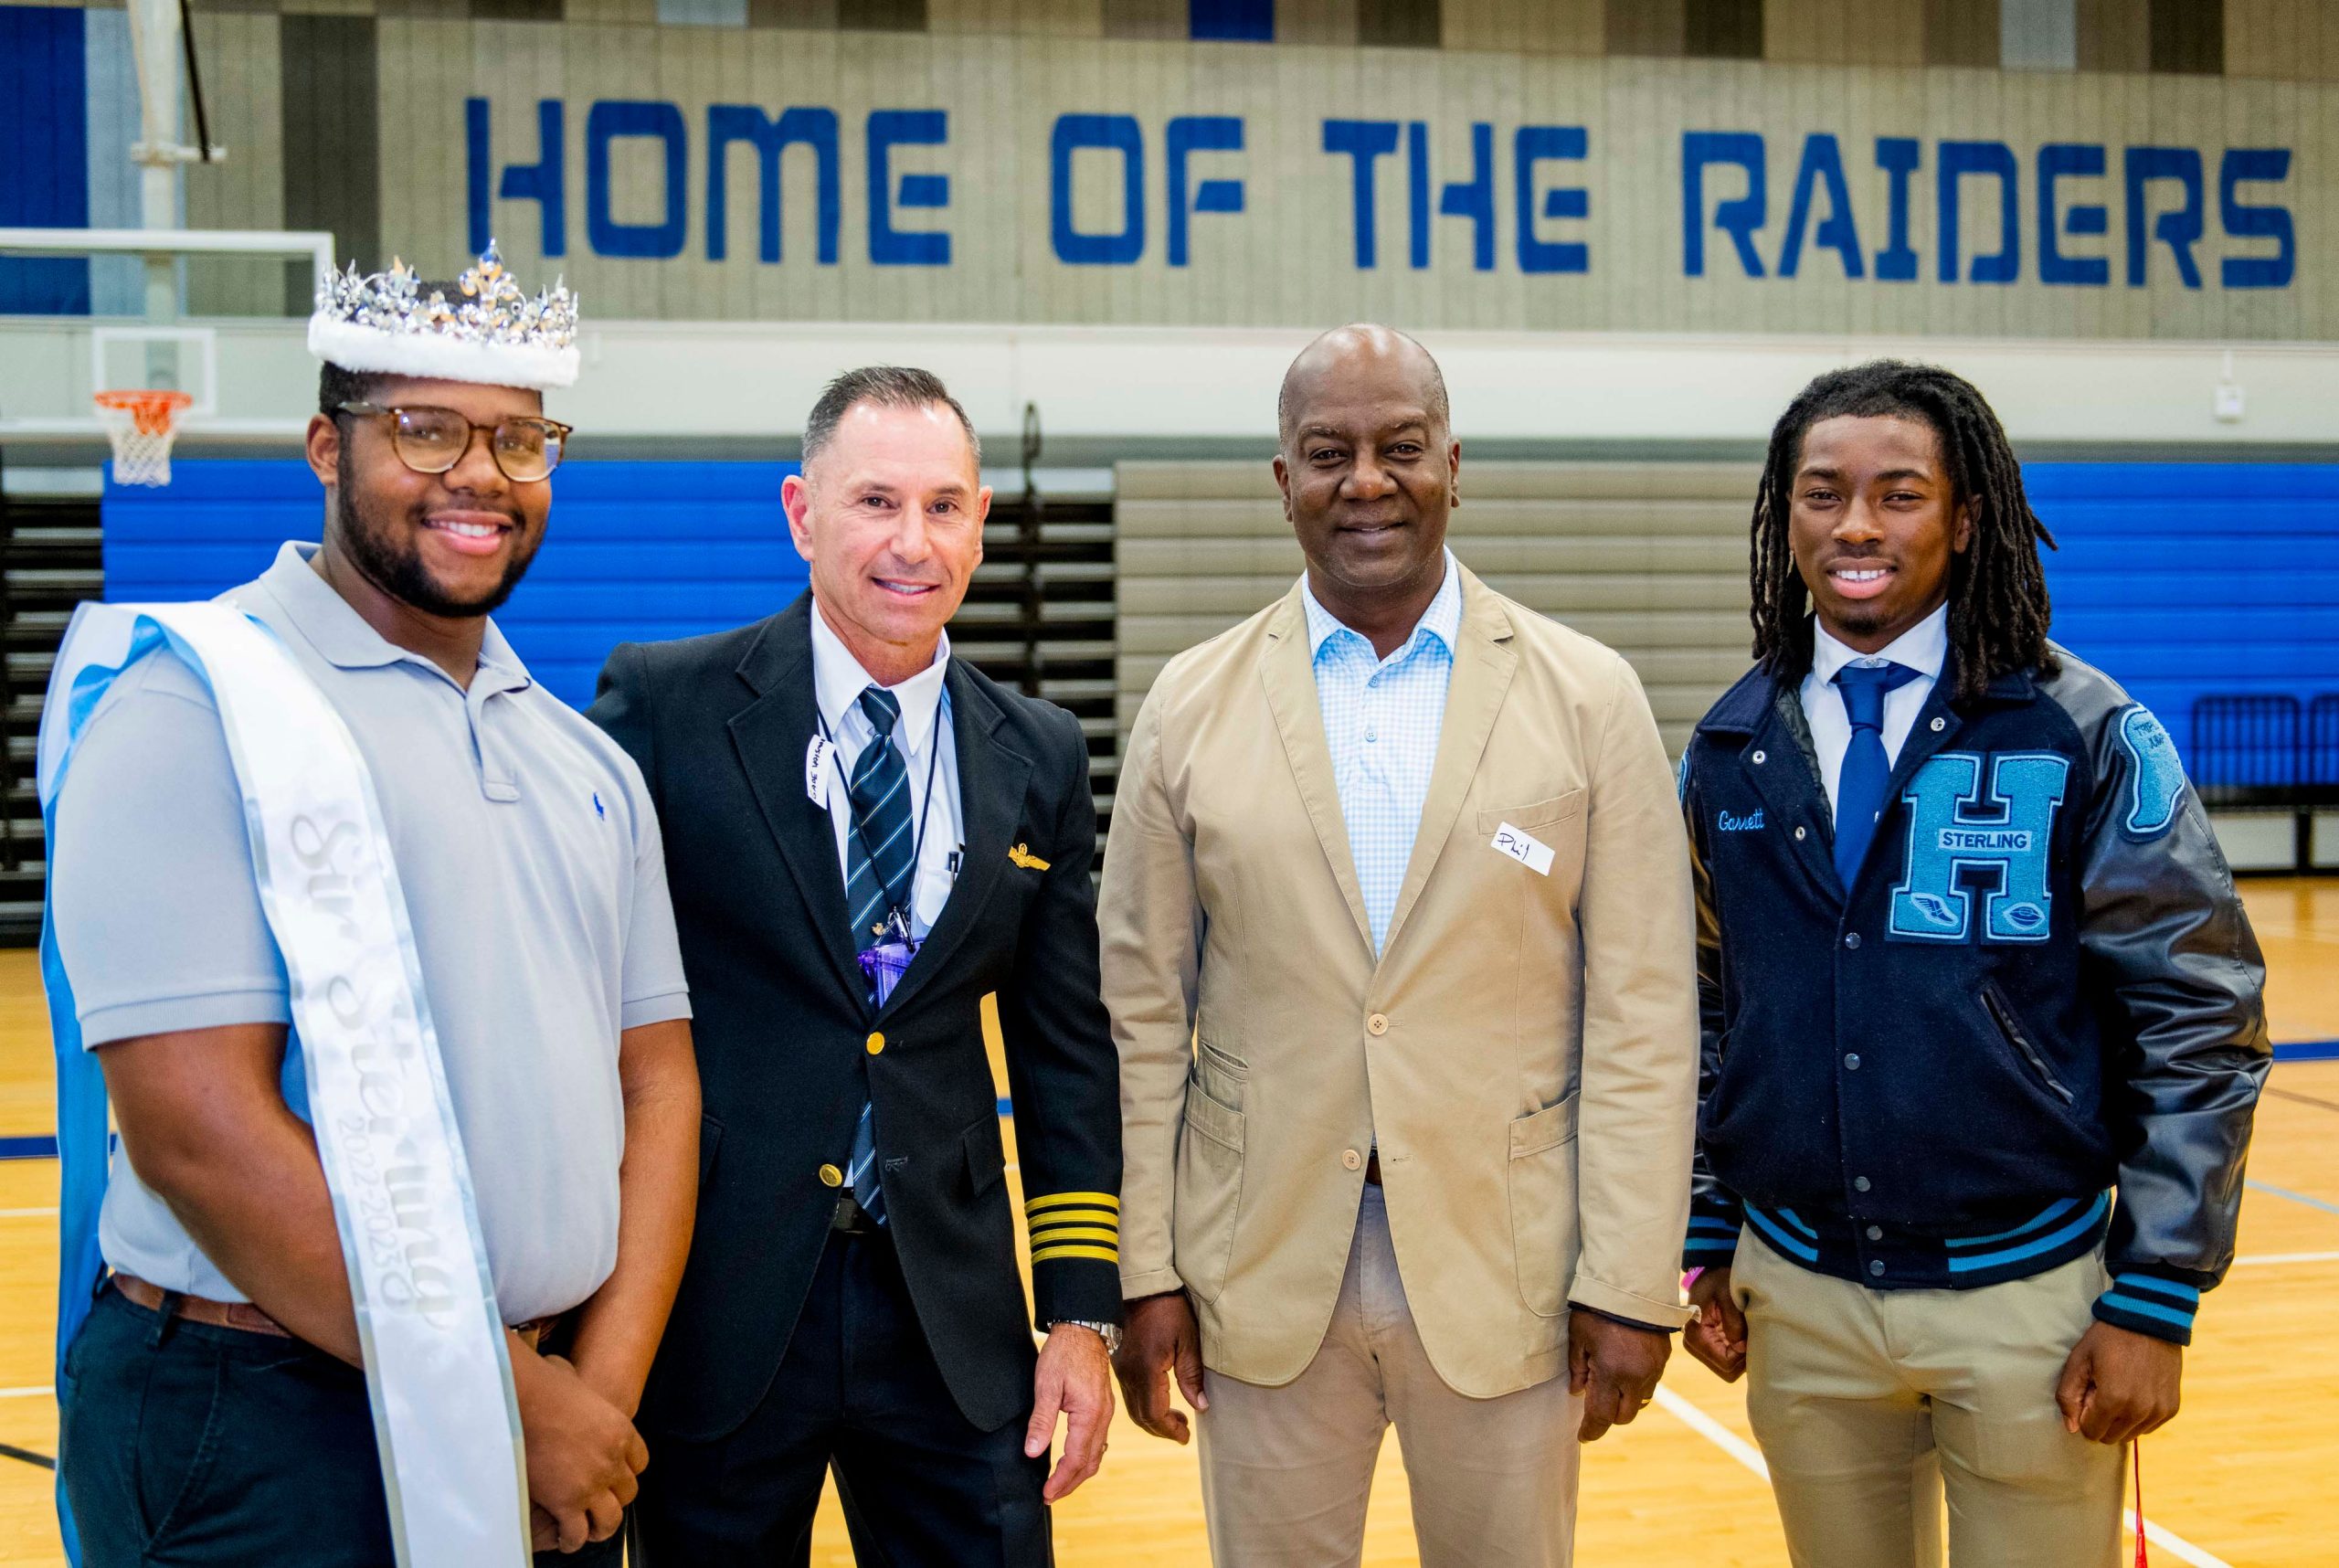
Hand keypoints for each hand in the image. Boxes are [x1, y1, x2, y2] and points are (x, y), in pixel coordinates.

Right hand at [511, 1338, 649, 1551]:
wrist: (526, 1401)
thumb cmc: (544, 1384)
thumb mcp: (573, 1379)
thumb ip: (576, 1386)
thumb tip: (560, 1372)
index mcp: (621, 1432)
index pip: (640, 1463)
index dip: (626, 1472)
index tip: (615, 1477)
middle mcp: (613, 1461)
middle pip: (629, 1492)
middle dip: (615, 1499)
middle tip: (598, 1504)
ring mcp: (592, 1484)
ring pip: (610, 1519)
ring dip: (600, 1527)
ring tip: (589, 1531)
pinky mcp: (567, 1503)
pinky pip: (578, 1534)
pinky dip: (572, 1540)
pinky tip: (564, 1540)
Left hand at [1025, 1324, 1114, 1502]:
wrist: (1083, 1329)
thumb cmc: (1063, 1353)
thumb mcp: (1046, 1385)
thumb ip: (1041, 1420)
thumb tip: (1032, 1451)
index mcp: (1089, 1414)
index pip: (1076, 1459)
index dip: (1061, 1481)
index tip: (1046, 1494)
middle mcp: (1103, 1417)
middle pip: (1090, 1463)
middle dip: (1070, 1483)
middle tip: (1050, 1495)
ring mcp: (1106, 1413)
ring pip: (1097, 1454)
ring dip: (1079, 1473)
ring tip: (1059, 1483)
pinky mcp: (1103, 1408)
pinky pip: (1099, 1441)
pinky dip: (1086, 1458)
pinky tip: (1073, 1459)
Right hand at [1112, 1290, 1207, 1443]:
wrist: (1142, 1287)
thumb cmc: (1168, 1310)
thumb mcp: (1188, 1340)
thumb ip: (1192, 1375)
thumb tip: (1200, 1406)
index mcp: (1145, 1371)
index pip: (1154, 1413)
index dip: (1170, 1429)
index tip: (1186, 1437)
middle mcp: (1128, 1374)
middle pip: (1141, 1416)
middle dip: (1162, 1429)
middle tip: (1183, 1433)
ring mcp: (1120, 1369)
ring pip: (1134, 1407)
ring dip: (1153, 1418)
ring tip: (1176, 1419)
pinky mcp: (1119, 1363)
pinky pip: (1130, 1394)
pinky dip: (1145, 1405)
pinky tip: (1161, 1400)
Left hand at [1568, 1311, 1670, 1442]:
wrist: (1632, 1285)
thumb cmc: (1597, 1309)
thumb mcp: (1578, 1337)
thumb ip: (1578, 1368)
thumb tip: (1578, 1391)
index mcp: (1611, 1373)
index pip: (1601, 1416)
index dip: (1591, 1430)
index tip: (1583, 1436)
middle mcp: (1635, 1377)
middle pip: (1624, 1416)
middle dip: (1608, 1416)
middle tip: (1595, 1406)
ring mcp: (1653, 1369)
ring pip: (1640, 1402)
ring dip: (1625, 1401)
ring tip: (1611, 1386)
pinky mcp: (1664, 1359)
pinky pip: (1651, 1383)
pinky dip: (1638, 1385)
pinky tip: (1626, 1371)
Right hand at [1681, 1268, 1745, 1382]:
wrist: (1712, 1271)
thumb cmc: (1719, 1279)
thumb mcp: (1728, 1293)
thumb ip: (1733, 1321)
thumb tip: (1739, 1347)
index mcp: (1695, 1333)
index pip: (1725, 1363)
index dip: (1743, 1353)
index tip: (1748, 1333)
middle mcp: (1693, 1345)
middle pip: (1727, 1370)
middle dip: (1742, 1356)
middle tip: (1748, 1332)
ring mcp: (1699, 1348)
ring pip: (1729, 1369)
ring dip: (1741, 1354)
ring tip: (1743, 1330)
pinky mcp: (1706, 1346)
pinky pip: (1728, 1361)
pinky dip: (1738, 1351)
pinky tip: (1740, 1332)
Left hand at [2056, 1320, 2181, 1444]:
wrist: (2149, 1320)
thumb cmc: (2109, 1338)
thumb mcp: (2079, 1360)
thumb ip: (2068, 1396)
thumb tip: (2072, 1428)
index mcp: (2113, 1399)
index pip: (2091, 1432)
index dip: (2085, 1413)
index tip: (2089, 1391)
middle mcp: (2139, 1411)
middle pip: (2110, 1437)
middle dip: (2101, 1418)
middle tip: (2103, 1389)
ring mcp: (2159, 1411)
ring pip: (2130, 1434)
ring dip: (2120, 1419)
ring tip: (2120, 1387)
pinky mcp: (2172, 1408)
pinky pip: (2148, 1427)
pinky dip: (2138, 1416)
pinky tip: (2136, 1391)